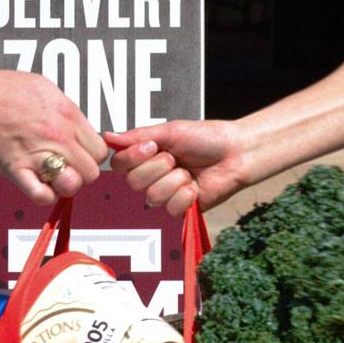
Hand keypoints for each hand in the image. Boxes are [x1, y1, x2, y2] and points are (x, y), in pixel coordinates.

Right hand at [0, 66, 108, 204]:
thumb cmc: (0, 88)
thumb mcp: (44, 88)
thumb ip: (65, 111)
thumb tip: (76, 126)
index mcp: (67, 114)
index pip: (99, 150)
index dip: (89, 157)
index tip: (77, 156)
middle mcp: (57, 135)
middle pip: (91, 171)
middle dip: (80, 174)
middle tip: (64, 168)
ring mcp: (37, 152)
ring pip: (73, 185)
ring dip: (64, 186)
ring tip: (51, 178)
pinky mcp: (15, 167)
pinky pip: (42, 195)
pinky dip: (44, 196)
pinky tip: (36, 184)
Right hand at [102, 119, 252, 216]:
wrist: (236, 152)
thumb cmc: (206, 138)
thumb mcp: (170, 132)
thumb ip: (137, 136)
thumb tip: (107, 136)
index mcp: (145, 157)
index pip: (119, 164)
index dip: (132, 158)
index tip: (151, 146)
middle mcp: (152, 177)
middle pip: (133, 182)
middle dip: (158, 167)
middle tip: (175, 158)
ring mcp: (166, 195)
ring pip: (152, 196)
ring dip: (174, 180)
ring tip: (189, 172)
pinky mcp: (181, 210)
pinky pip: (171, 209)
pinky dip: (185, 195)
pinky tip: (195, 186)